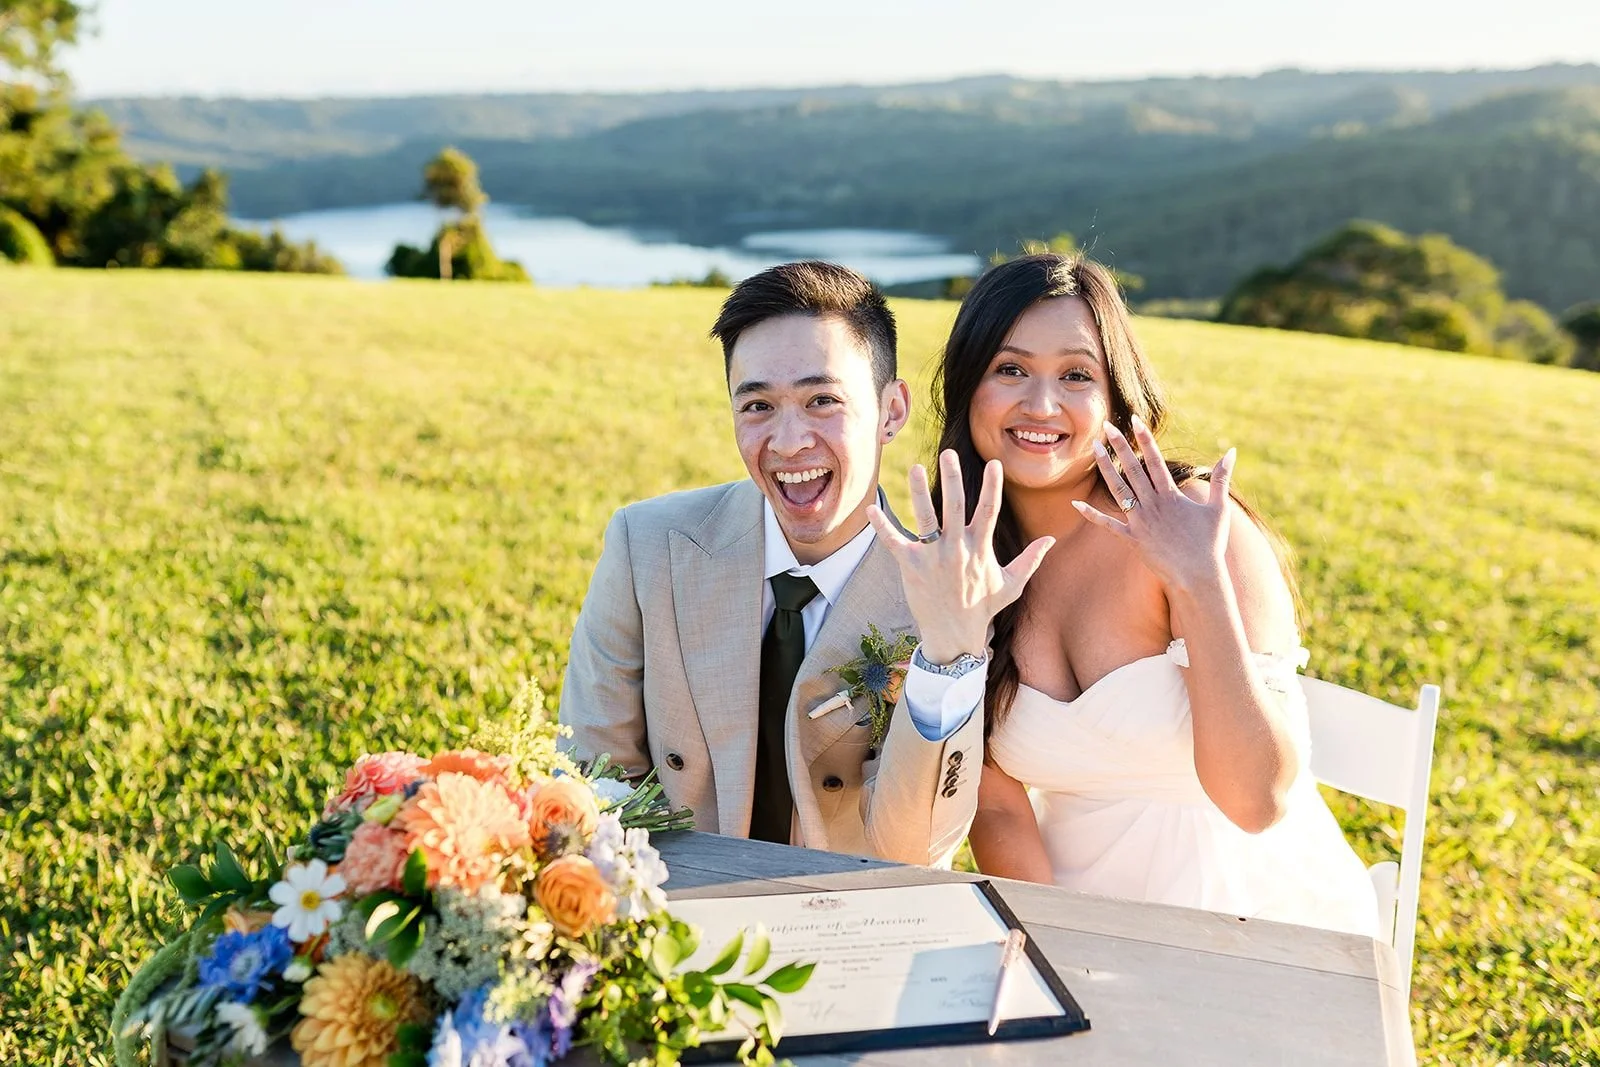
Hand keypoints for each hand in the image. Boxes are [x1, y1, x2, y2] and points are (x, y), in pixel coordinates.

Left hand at [867, 450, 1054, 663]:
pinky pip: (894, 542)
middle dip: (952, 478)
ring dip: (919, 493)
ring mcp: (932, 557)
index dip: (992, 487)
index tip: (994, 464)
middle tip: (948, 453)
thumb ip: (1030, 560)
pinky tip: (871, 509)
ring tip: (916, 469)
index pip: (989, 512)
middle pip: (954, 507)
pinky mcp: (911, 567)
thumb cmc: (983, 608)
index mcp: (980, 549)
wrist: (954, 635)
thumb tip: (1051, 540)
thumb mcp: (1011, 585)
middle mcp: (956, 549)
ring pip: (925, 519)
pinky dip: (882, 526)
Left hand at [1075, 415, 1234, 595]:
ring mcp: (1141, 522)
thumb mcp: (1219, 508)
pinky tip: (1076, 503)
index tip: (1134, 420)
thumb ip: (1222, 478)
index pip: (1155, 460)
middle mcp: (1154, 505)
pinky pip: (1108, 525)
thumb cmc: (1210, 543)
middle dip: (1119, 446)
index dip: (1144, 439)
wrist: (1198, 576)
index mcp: (1172, 495)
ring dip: (1105, 469)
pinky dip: (1092, 515)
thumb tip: (1232, 451)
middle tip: (1106, 426)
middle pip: (1133, 470)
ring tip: (1094, 449)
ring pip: (1119, 490)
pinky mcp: (1132, 539)